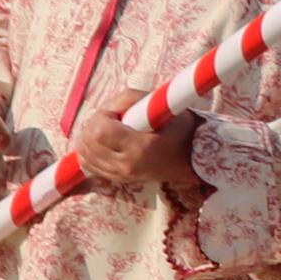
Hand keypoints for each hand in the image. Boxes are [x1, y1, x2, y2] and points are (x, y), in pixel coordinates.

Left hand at [68, 104, 204, 205]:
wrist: (196, 158)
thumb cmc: (181, 128)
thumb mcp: (161, 105)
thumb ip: (129, 99)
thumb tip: (106, 107)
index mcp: (140, 147)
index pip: (100, 131)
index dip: (101, 116)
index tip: (115, 112)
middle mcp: (127, 165)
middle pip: (88, 143)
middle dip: (92, 125)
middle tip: (109, 118)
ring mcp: (121, 176)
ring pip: (84, 156)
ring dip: (88, 139)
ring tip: (106, 130)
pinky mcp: (119, 180)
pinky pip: (89, 166)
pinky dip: (89, 152)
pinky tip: (102, 144)